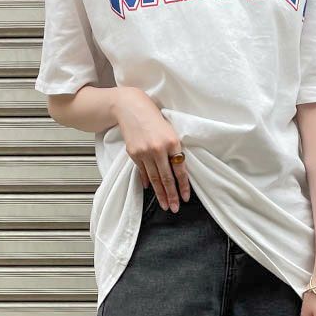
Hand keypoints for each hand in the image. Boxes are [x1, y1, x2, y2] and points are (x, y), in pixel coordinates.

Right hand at [113, 86, 190, 210]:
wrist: (130, 107)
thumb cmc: (152, 116)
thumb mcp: (169, 129)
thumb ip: (173, 149)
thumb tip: (177, 170)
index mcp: (172, 141)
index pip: (180, 170)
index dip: (183, 186)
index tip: (185, 198)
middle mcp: (159, 149)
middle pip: (166, 178)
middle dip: (171, 196)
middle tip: (174, 208)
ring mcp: (145, 152)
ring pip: (154, 179)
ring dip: (160, 194)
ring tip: (164, 205)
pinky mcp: (133, 154)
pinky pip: (143, 172)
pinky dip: (147, 181)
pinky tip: (150, 189)